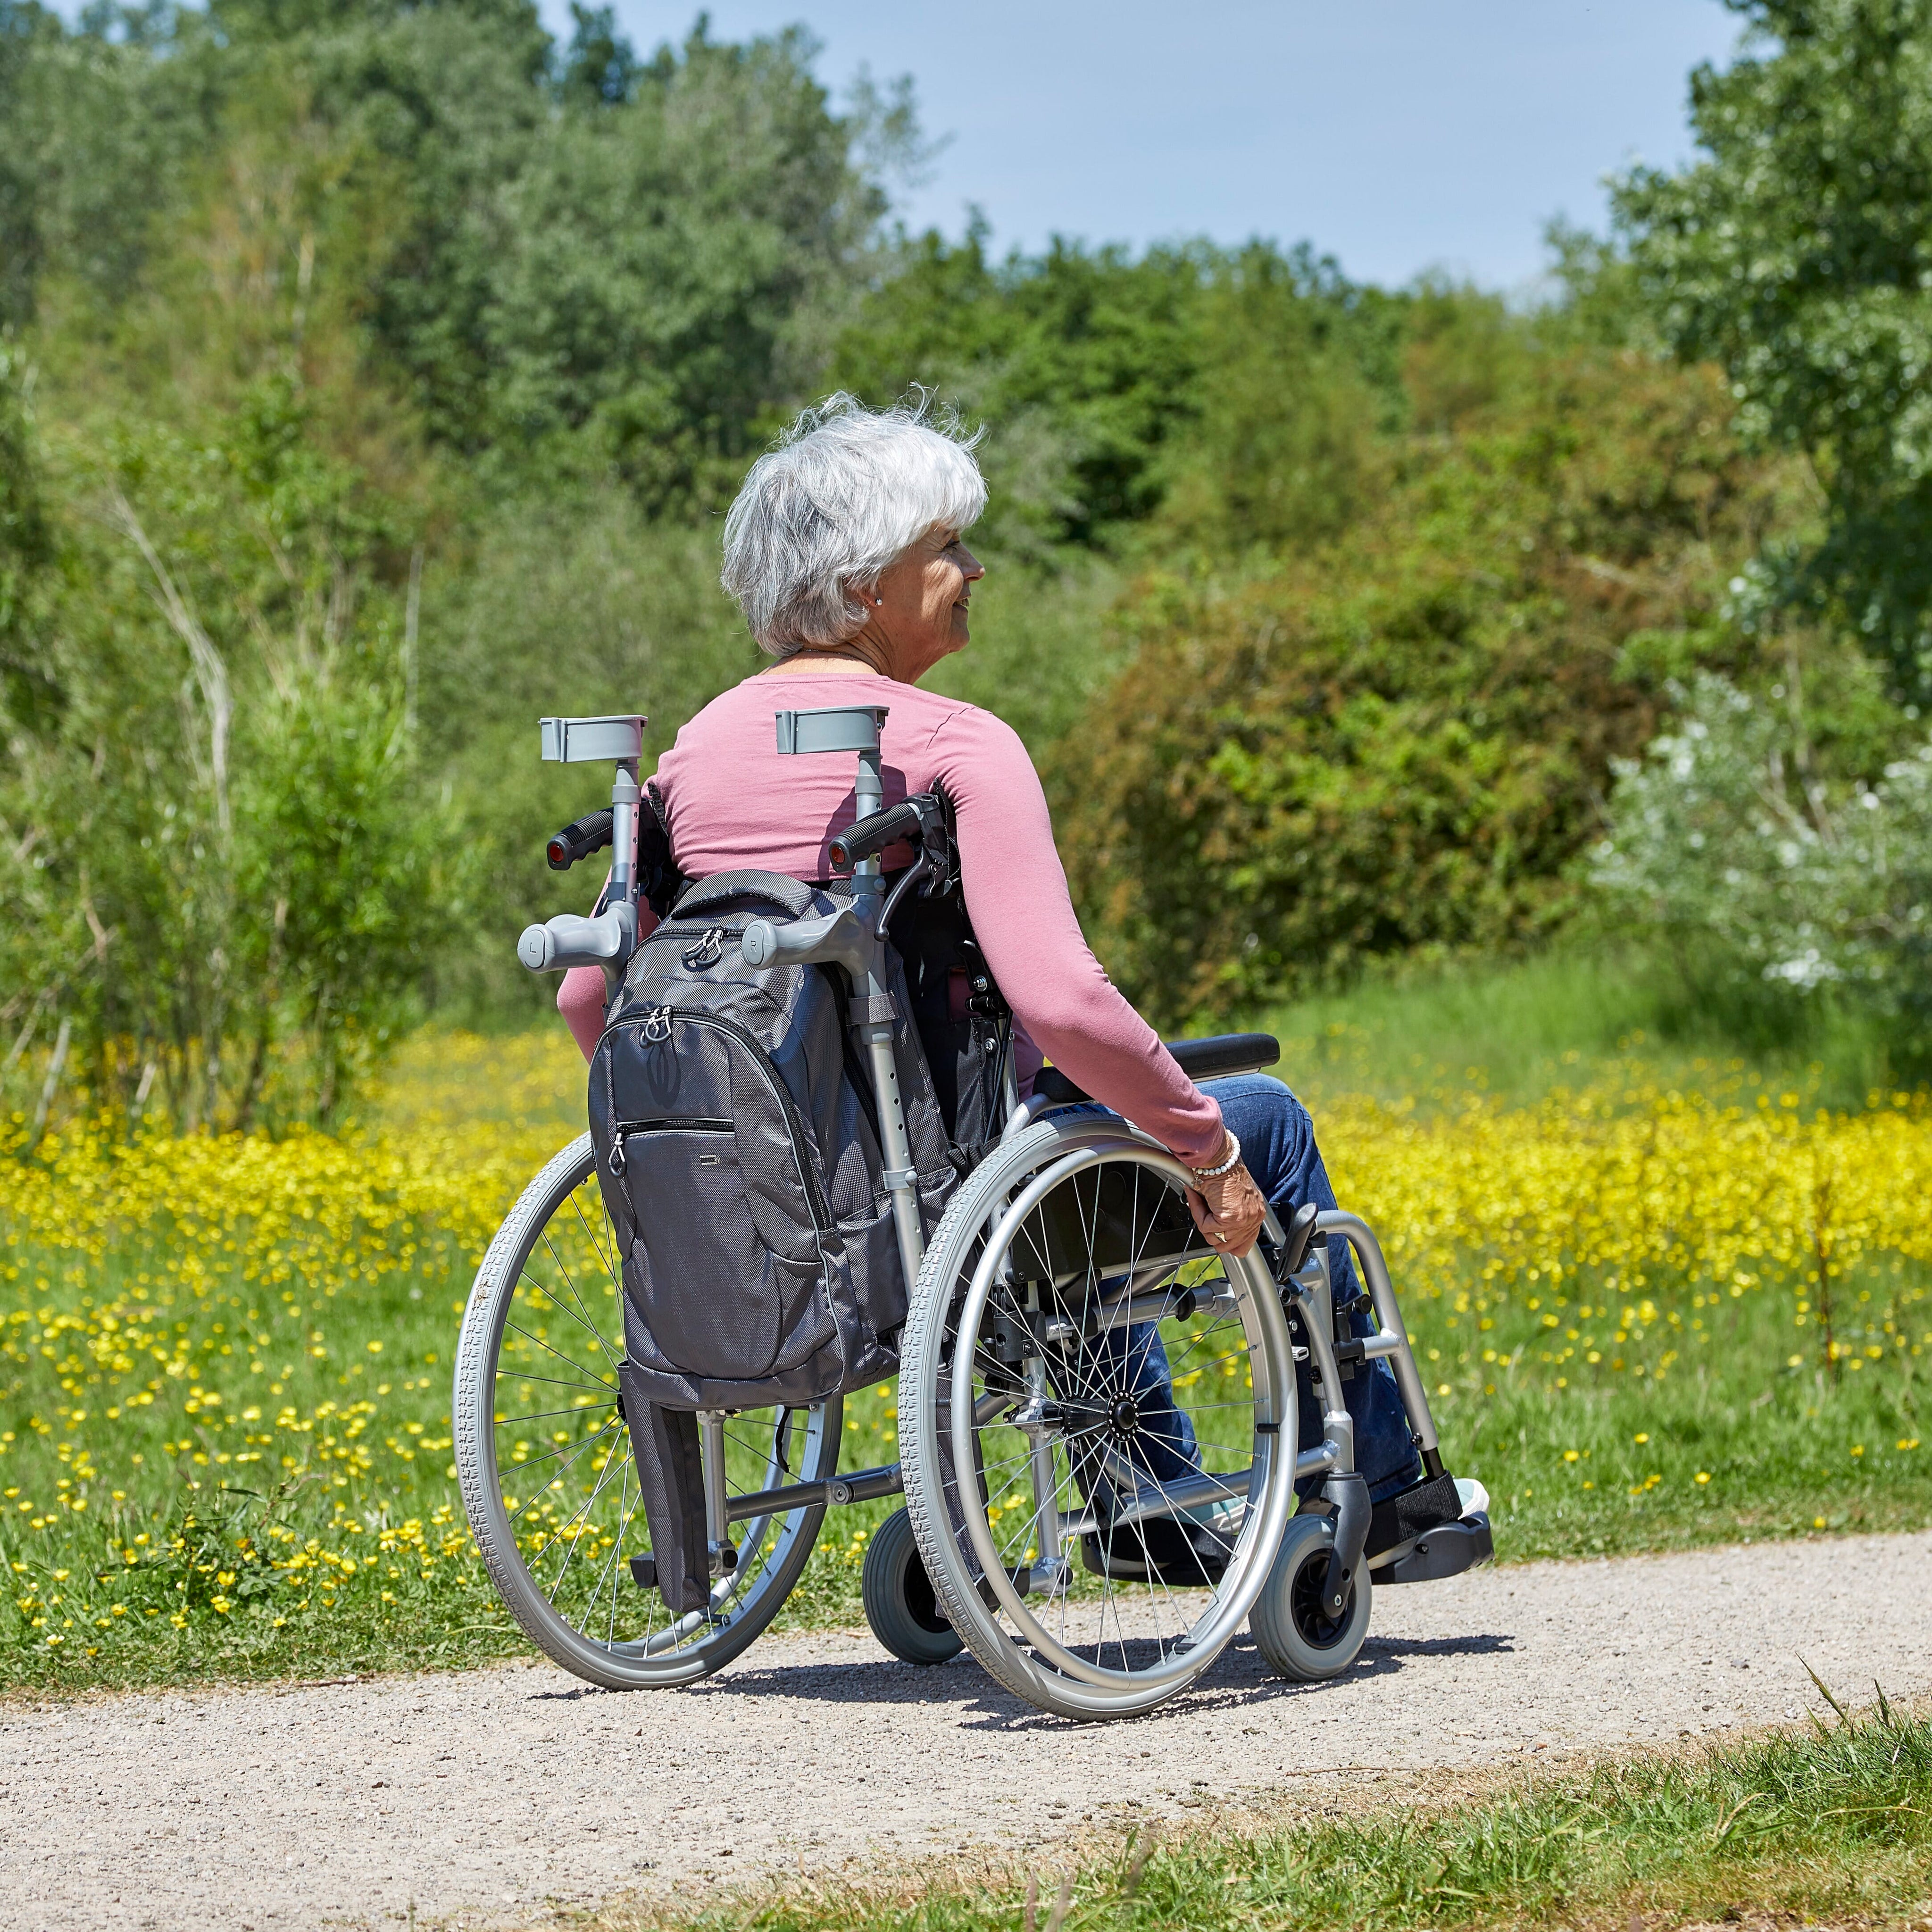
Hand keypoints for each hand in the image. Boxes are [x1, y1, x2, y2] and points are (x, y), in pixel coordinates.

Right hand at [1185, 1133, 1266, 1257]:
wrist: (1219, 1158)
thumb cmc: (1223, 1170)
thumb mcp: (1233, 1198)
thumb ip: (1229, 1216)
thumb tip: (1213, 1230)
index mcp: (1256, 1213)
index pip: (1245, 1244)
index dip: (1228, 1243)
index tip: (1217, 1235)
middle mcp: (1253, 1218)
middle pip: (1229, 1247)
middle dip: (1212, 1234)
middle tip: (1204, 1215)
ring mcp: (1243, 1220)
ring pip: (1215, 1239)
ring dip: (1203, 1222)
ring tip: (1200, 1203)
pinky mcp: (1229, 1218)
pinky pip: (1206, 1227)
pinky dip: (1197, 1213)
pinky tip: (1197, 1197)